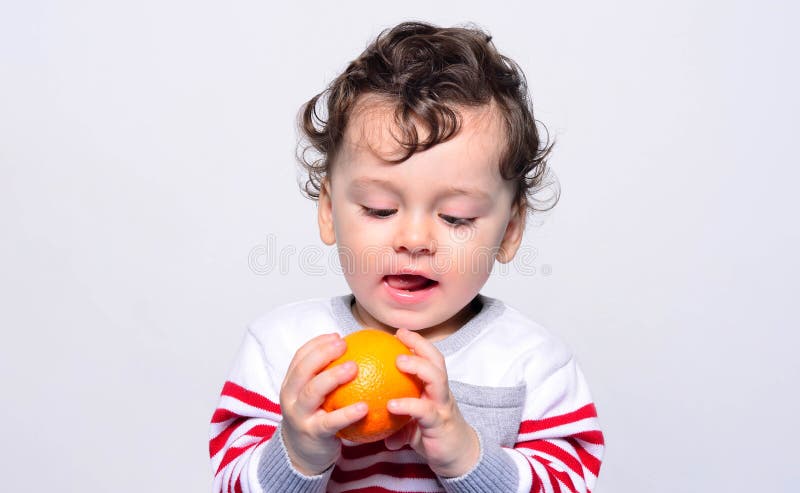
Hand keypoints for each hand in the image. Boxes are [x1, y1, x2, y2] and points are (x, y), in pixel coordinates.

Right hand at [279, 333, 368, 475]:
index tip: (337, 335)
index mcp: (291, 384)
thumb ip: (328, 376)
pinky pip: (331, 421)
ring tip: (354, 367)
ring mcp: (299, 416)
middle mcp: (291, 397)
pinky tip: (365, 407)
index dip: (317, 343)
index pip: (300, 357)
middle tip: (344, 344)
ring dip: (333, 377)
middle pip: (303, 370)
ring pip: (312, 391)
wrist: (301, 456)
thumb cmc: (316, 418)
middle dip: (322, 353)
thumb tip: (360, 351)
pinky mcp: (313, 434)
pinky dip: (347, 413)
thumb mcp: (315, 396)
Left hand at [384, 328, 480, 477]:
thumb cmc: (432, 435)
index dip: (416, 343)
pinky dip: (408, 406)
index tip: (398, 333)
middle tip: (400, 338)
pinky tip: (391, 405)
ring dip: (419, 367)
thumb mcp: (410, 422)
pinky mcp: (440, 425)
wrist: (457, 459)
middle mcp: (441, 394)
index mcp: (434, 389)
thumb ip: (393, 414)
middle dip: (421, 345)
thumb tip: (364, 409)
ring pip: (437, 380)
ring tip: (400, 361)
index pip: (429, 358)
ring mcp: (442, 407)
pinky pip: (425, 411)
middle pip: (437, 362)